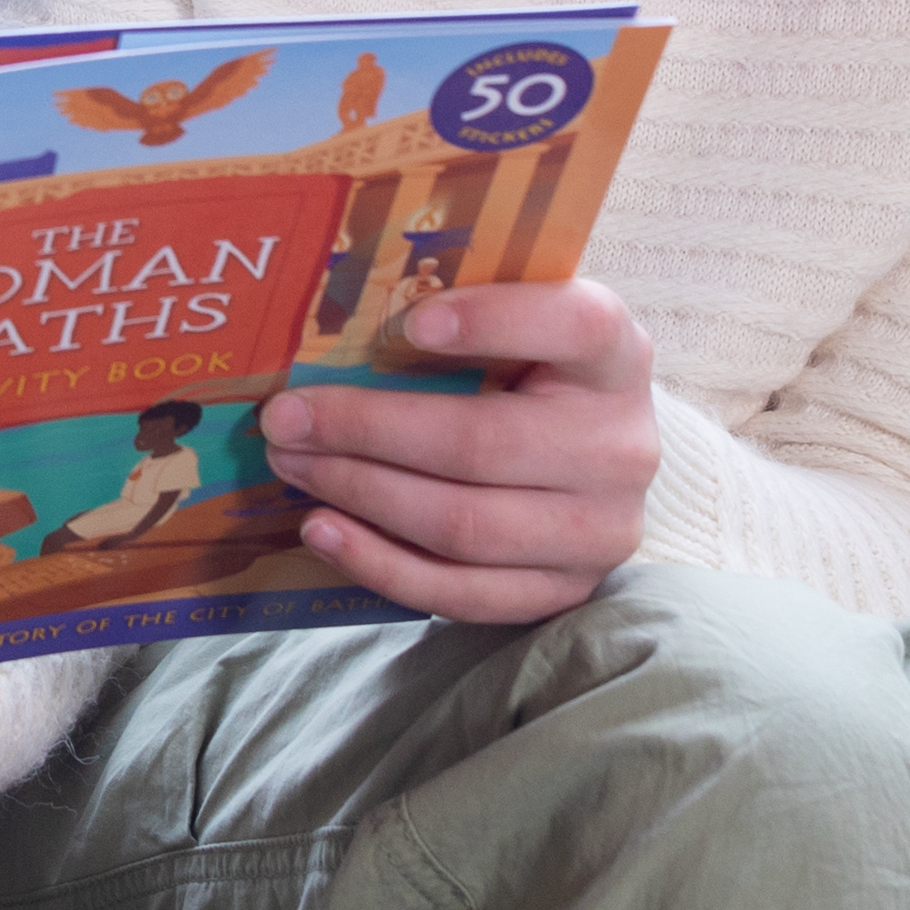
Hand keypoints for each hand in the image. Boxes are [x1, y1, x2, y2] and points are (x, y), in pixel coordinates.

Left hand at [251, 279, 656, 622]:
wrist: (591, 462)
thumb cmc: (531, 377)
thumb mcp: (517, 331)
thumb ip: (456, 317)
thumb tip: (331, 320)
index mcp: (617, 354)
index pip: (575, 326)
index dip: (495, 321)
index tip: (410, 323)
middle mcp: (623, 445)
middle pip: (483, 444)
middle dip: (368, 430)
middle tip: (286, 416)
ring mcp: (601, 529)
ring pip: (463, 525)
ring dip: (361, 494)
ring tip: (294, 466)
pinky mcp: (566, 589)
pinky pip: (462, 592)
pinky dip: (380, 563)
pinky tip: (322, 529)